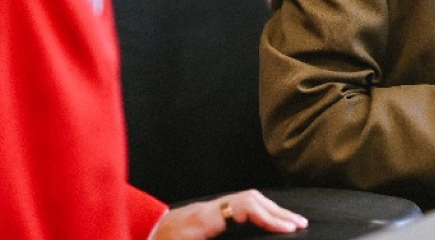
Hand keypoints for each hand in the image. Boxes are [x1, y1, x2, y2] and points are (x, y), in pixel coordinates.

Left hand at [152, 189, 306, 239]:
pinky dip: (256, 211)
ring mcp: (204, 209)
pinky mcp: (202, 214)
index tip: (288, 228)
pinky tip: (266, 220)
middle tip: (299, 225)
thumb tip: (247, 235)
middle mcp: (205, 209)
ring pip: (244, 198)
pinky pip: (236, 205)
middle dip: (277, 211)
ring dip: (269, 209)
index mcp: (201, 220)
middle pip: (249, 198)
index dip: (268, 216)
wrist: (135, 235)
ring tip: (290, 222)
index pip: (243, 207)